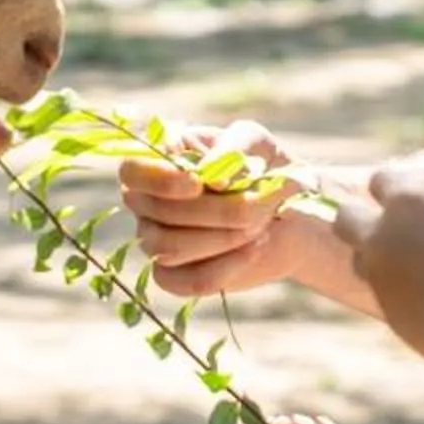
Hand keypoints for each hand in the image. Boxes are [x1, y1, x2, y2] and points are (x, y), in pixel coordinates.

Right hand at [117, 119, 311, 297]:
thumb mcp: (256, 142)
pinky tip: (254, 249)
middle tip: (259, 204)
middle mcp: (148, 201)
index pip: (132, 170)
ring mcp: (156, 240)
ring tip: (260, 225)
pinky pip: (186, 281)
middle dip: (215, 211)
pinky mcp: (175, 276)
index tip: (198, 183)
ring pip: (168, 248)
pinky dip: (225, 268)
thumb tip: (215, 181)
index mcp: (158, 161)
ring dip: (222, 238)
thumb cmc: (264, 167)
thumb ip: (234, 147)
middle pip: (157, 212)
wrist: (291, 213)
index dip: (161, 180)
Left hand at [333, 166, 423, 374]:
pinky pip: (382, 293)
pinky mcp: (386, 312)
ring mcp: (380, 277)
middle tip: (390, 227)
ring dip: (376, 258)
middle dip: (361, 218)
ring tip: (409, 265)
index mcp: (409, 201)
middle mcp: (383, 235)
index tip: (407, 195)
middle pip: (346, 217)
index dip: (394, 187)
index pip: (381, 180)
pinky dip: (396, 291)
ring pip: (358, 259)